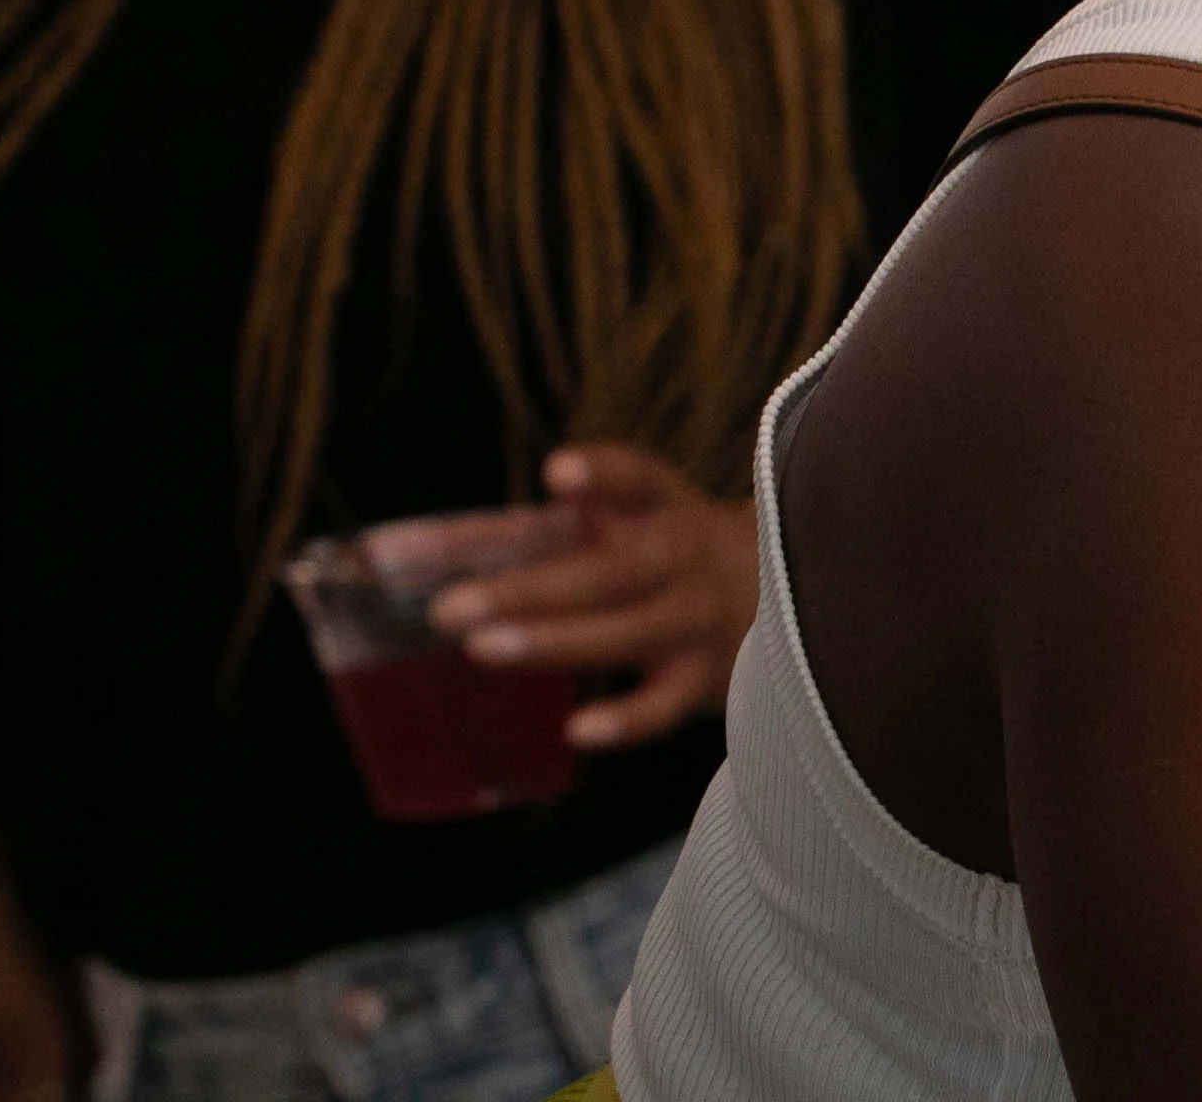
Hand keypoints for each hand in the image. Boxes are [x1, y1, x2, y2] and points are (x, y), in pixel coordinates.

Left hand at [428, 440, 761, 750]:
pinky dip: (626, 719)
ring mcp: (695, 621)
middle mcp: (679, 558)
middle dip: (523, 590)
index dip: (603, 474)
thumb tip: (406, 550)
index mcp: (658, 507)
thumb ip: (525, 532)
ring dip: (552, 642)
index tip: (556, 474)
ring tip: (479, 650)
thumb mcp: (614, 524)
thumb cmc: (662, 552)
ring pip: (625, 633)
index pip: (636, 479)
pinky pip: (667, 705)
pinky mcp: (709, 680)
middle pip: (603, 573)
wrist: (794, 593)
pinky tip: (575, 728)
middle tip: (444, 610)